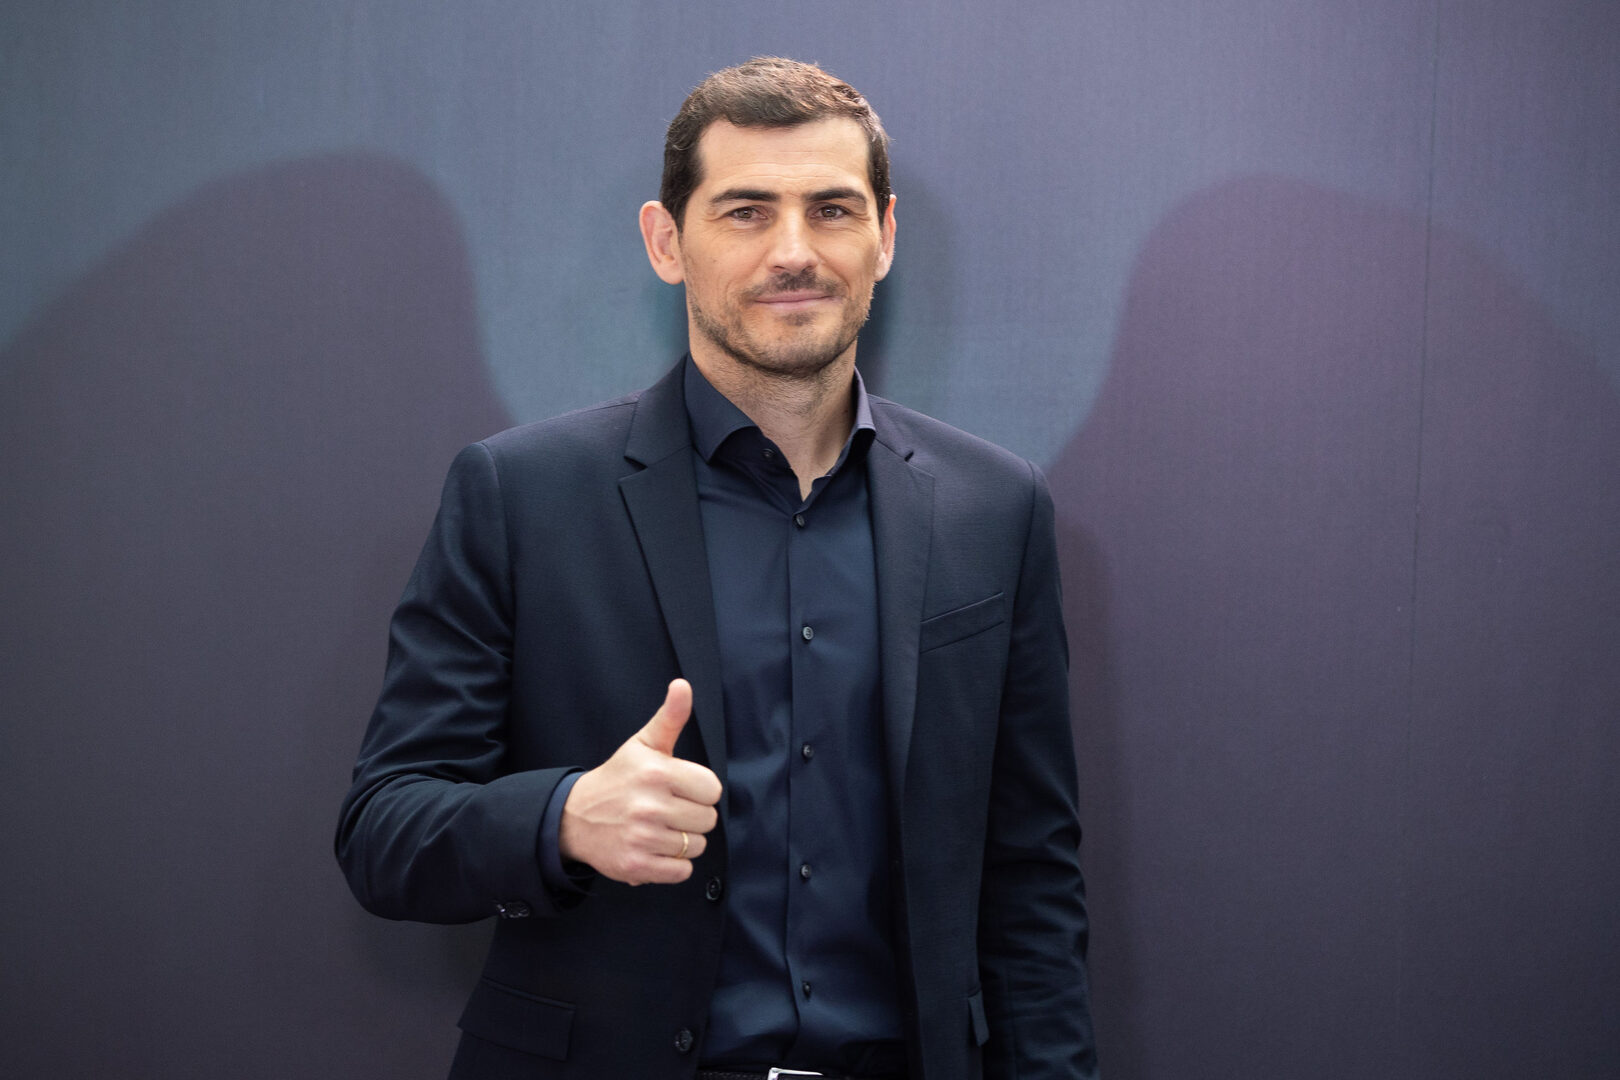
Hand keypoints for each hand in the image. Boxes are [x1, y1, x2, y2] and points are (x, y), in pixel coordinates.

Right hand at [558, 679, 721, 884]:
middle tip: (668, 809)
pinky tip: (655, 848)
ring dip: (683, 841)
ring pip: (696, 846)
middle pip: (708, 820)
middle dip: (693, 816)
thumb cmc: (617, 778)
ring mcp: (642, 837)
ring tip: (660, 828)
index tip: (681, 788)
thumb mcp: (643, 743)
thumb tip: (683, 686)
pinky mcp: (636, 865)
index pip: (712, 790)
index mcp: (657, 772)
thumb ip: (670, 717)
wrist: (574, 817)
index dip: (700, 791)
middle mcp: (649, 805)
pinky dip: (673, 865)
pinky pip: (681, 872)